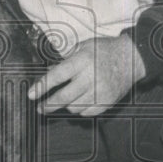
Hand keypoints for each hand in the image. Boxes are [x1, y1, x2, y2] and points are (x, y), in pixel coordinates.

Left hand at [28, 33, 146, 116]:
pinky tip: (79, 102)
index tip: (31, 95)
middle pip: (64, 97)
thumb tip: (47, 74)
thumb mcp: (83, 48)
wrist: (131, 58)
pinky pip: (87, 113)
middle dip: (48, 105)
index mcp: (83, 60)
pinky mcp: (108, 102)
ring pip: (74, 108)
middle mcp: (92, 77)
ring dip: (65, 106)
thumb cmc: (103, 51)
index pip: (57, 76)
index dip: (42, 86)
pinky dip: (79, 110)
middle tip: (40, 108)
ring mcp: (101, 91)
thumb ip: (64, 62)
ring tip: (64, 100)